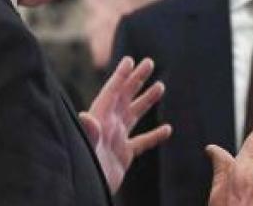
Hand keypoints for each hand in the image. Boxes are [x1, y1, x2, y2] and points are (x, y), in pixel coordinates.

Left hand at [79, 57, 171, 192]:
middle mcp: (109, 126)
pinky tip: (167, 129)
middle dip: (137, 80)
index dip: (120, 76)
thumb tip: (86, 116)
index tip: (130, 60)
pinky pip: (142, 142)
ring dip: (147, 100)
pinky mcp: (124, 155)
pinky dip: (154, 135)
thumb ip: (88, 134)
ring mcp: (117, 140)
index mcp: (100, 120)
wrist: (87, 192)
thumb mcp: (87, 150)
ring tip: (161, 86)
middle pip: (125, 97)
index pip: (111, 92)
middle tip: (149, 63)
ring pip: (135, 115)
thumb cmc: (85, 169)